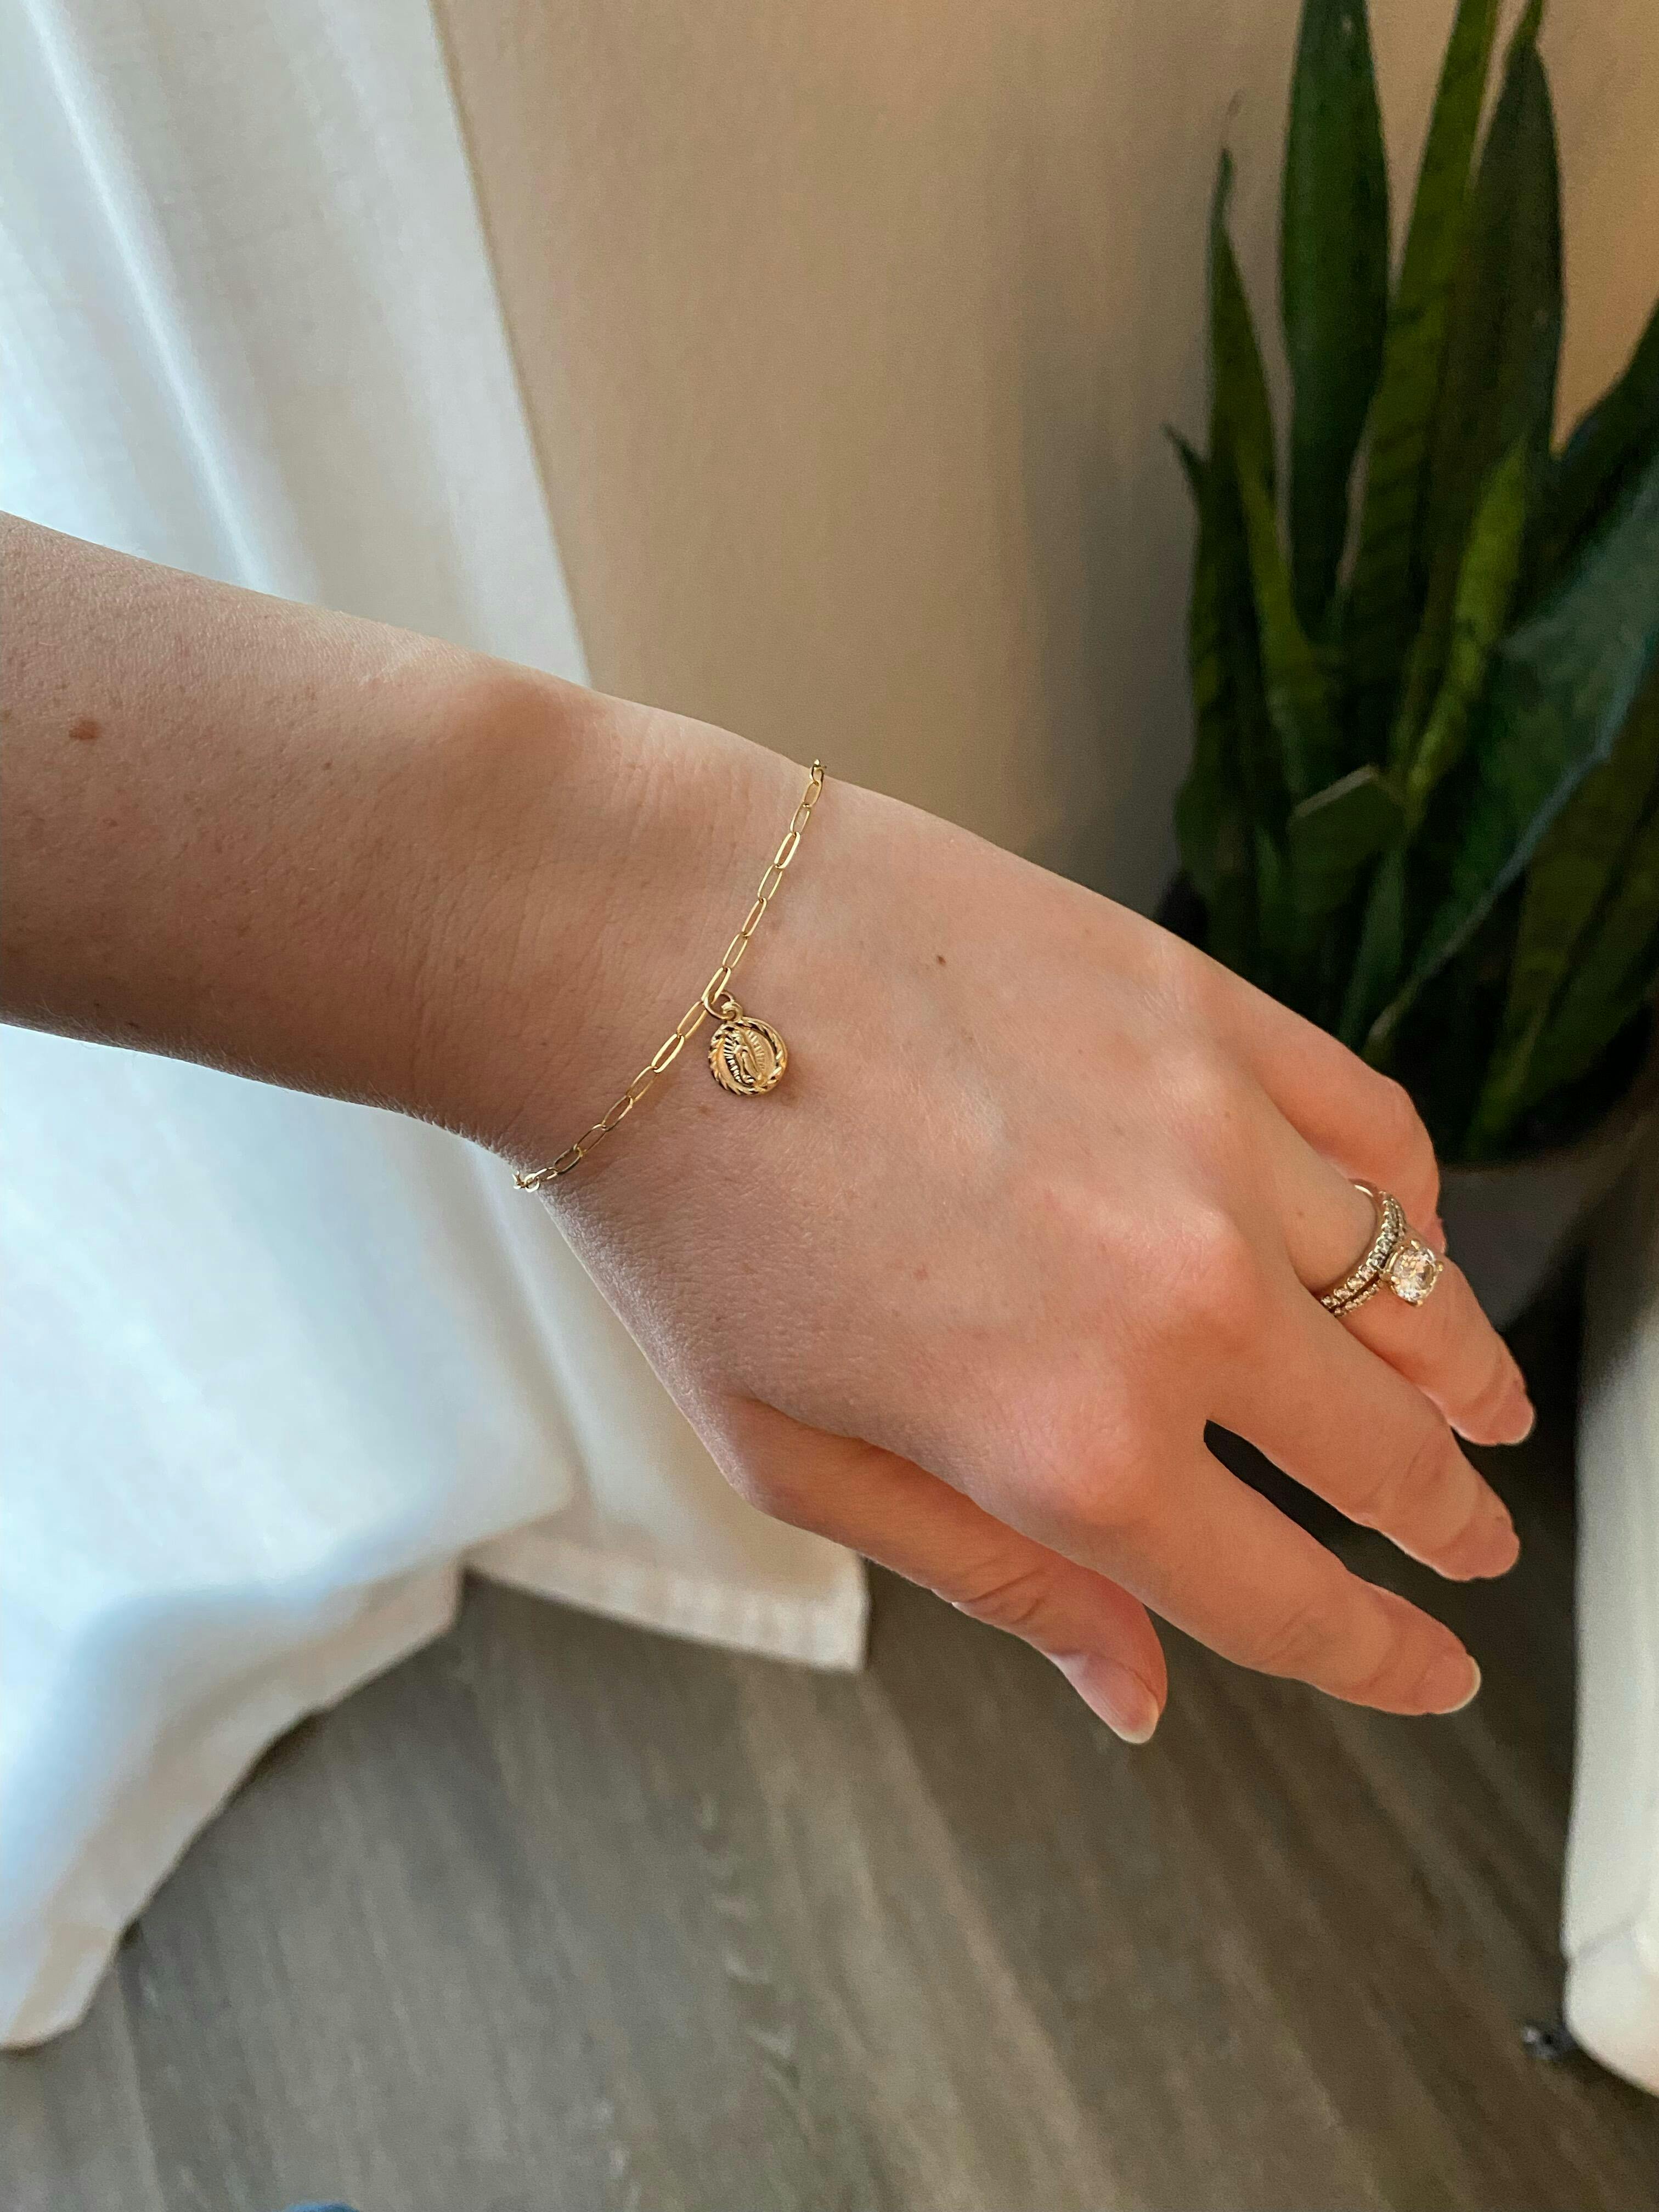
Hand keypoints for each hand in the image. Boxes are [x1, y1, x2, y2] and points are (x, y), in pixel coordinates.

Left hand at [459, 712, 1528, 1743]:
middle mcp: (1180, 1305)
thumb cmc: (682, 1212)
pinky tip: (1408, 1238)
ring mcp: (1212, 1141)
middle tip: (1470, 1543)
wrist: (642, 955)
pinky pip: (1376, 1129)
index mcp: (1070, 1447)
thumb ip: (995, 1580)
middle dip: (1448, 1521)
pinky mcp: (1208, 1010)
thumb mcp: (796, 1457)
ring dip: (1462, 1374)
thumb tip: (1136, 1694)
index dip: (1382, 1659)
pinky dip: (1414, 1207)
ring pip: (1413, 1293)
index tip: (1432, 1670)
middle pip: (1389, 1454)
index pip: (1290, 1601)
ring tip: (1481, 1408)